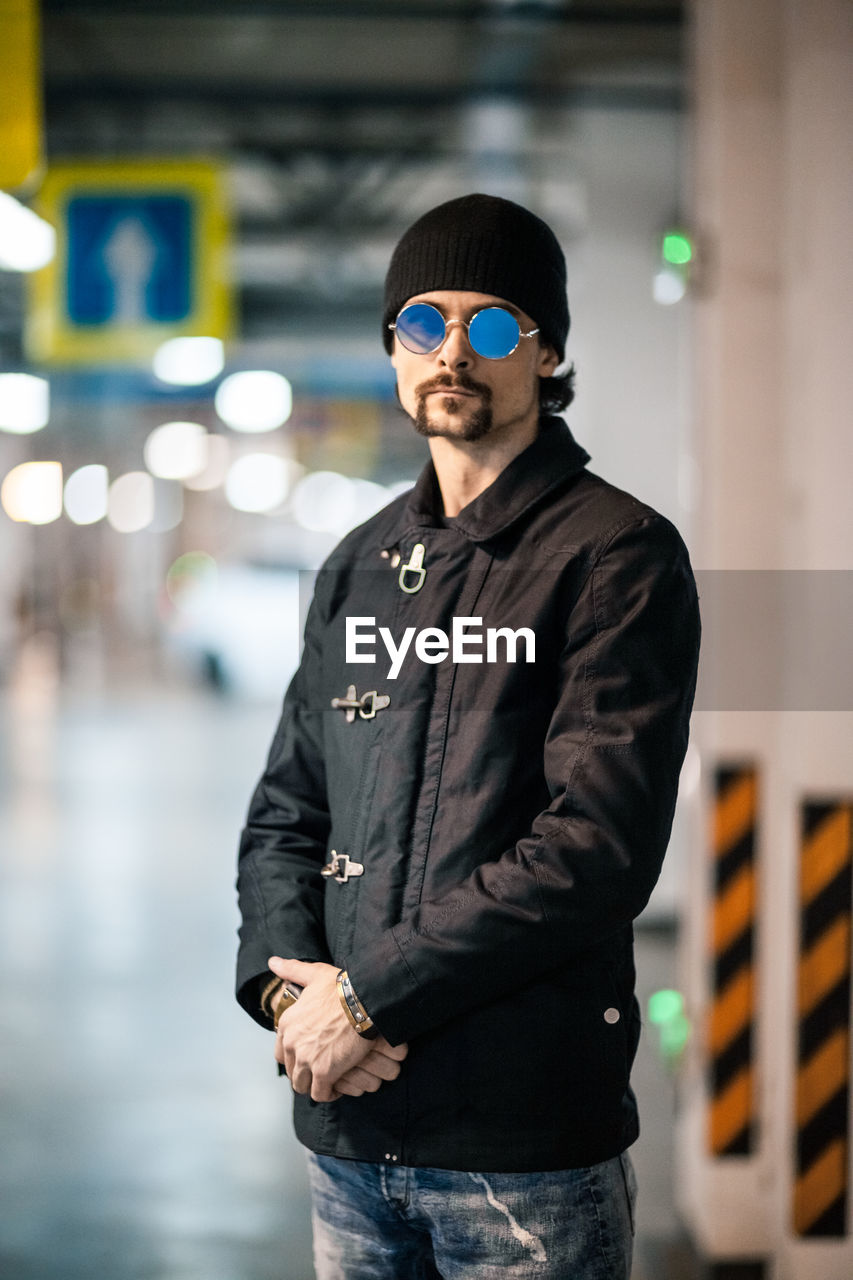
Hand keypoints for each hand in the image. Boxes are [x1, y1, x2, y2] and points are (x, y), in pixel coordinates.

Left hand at [268, 957, 407, 1102]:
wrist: (363, 1000)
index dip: (293, 1058)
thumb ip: (291, 969)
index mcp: (287, 1023)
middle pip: (291, 1071)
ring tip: (328, 1081)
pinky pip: (320, 1094)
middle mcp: (291, 1043)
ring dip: (314, 1086)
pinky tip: (338, 1087)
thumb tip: (273, 961)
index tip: (308, 1057)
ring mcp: (306, 1059)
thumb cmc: (341, 986)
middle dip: (304, 1073)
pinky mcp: (324, 1073)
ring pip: (302, 1085)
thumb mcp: (314, 974)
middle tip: (321, 1071)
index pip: (280, 1053)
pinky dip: (328, 1094)